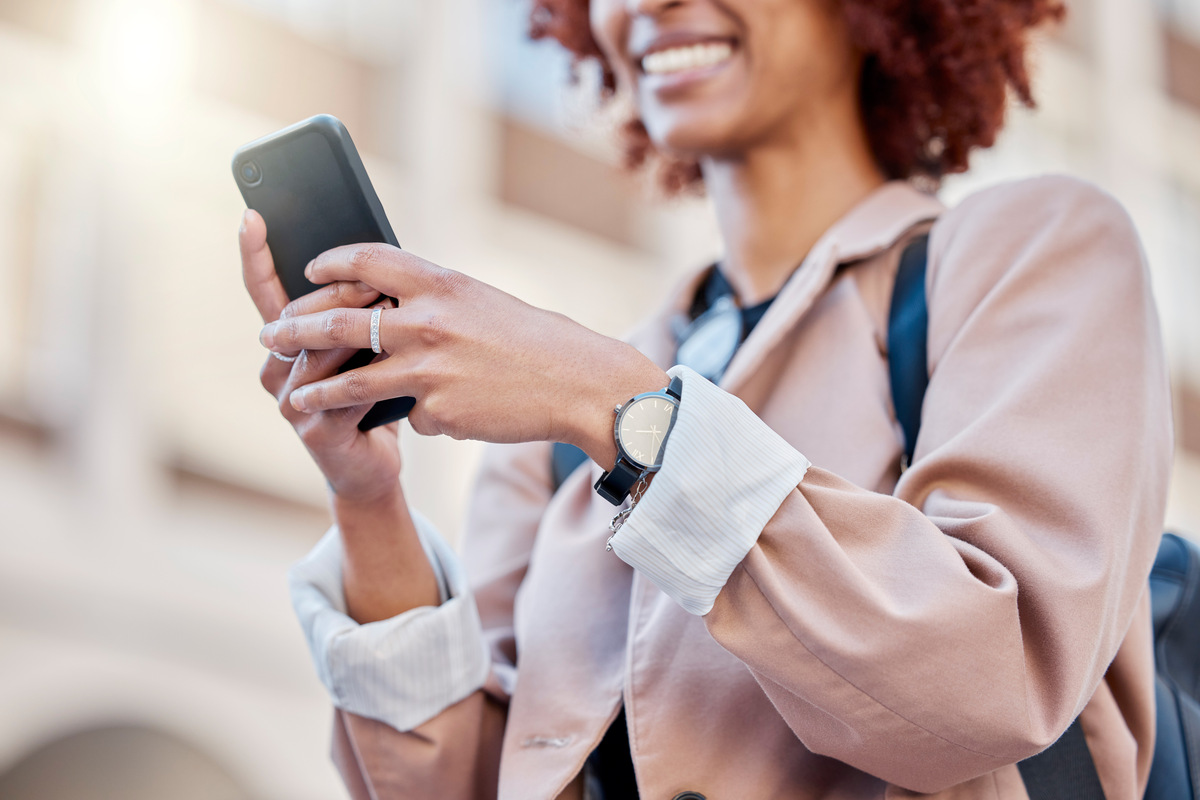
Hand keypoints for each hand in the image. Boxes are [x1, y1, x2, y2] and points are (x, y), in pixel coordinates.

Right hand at [239, 211, 402, 505]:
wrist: (374, 463)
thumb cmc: (373, 395)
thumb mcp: (367, 347)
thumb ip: (361, 313)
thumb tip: (376, 268)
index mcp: (286, 341)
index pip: (265, 290)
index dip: (255, 255)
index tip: (252, 217)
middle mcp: (276, 368)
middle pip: (298, 317)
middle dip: (336, 294)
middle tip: (372, 281)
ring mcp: (289, 400)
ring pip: (317, 353)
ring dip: (355, 332)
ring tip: (390, 313)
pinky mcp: (313, 429)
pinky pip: (340, 394)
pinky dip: (369, 375)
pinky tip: (394, 366)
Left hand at [256, 242, 668, 466]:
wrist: (577, 383)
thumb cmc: (532, 340)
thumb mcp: (480, 301)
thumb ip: (432, 301)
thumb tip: (386, 307)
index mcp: (439, 284)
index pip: (365, 260)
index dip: (329, 263)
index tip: (308, 269)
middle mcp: (426, 322)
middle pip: (338, 322)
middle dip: (295, 329)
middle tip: (271, 334)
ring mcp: (428, 371)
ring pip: (352, 383)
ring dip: (316, 390)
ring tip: (295, 397)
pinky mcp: (437, 413)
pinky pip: (410, 415)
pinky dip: (417, 415)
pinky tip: (444, 414)